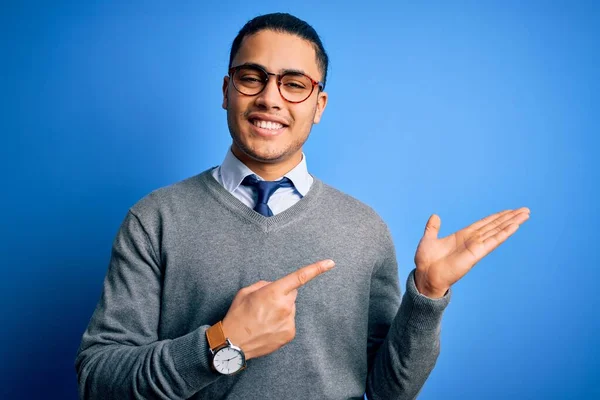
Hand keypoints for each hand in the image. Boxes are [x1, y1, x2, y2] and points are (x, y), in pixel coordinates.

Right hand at [221, 259, 334, 359]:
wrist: (233, 343)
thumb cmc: (238, 315)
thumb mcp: (246, 292)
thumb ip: (264, 284)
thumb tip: (275, 286)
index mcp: (274, 292)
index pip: (300, 277)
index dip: (317, 268)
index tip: (330, 263)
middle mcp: (285, 306)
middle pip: (292, 294)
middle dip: (282, 295)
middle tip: (265, 304)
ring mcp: (289, 321)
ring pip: (290, 309)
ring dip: (281, 310)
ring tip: (263, 319)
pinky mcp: (290, 333)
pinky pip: (289, 322)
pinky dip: (281, 323)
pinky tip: (267, 328)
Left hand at [414, 208, 529, 297]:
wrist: (425, 275)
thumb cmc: (426, 261)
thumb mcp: (429, 239)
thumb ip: (433, 228)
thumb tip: (435, 216)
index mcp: (463, 236)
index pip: (484, 223)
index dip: (497, 217)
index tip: (509, 211)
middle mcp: (472, 240)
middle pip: (495, 225)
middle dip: (510, 217)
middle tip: (525, 210)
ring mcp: (476, 246)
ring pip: (498, 231)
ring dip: (512, 222)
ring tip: (525, 214)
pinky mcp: (477, 253)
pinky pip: (494, 240)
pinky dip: (505, 233)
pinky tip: (515, 225)